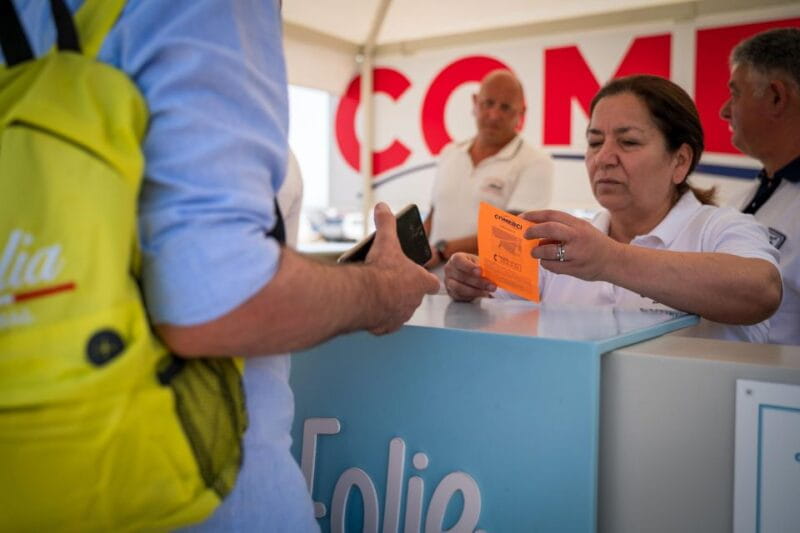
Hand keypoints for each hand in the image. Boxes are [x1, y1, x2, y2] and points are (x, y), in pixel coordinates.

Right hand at [364, 203, 439, 333]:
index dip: (424, 279)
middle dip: (403, 290)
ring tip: (376, 294)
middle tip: (389, 281)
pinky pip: (384, 322)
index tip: (417, 276)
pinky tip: (369, 308)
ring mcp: (401, 316)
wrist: (365, 296)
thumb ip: (386, 223)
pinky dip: (378, 317)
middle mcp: (414, 302)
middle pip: (414, 297)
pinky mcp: (386, 326)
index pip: (431, 283)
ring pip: (399, 310)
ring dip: (391, 304)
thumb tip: (383, 207)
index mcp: (420, 282)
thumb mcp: (385, 241)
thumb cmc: (381, 271)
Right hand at [443, 252, 496, 301]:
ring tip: (488, 291)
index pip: (459, 261)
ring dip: (476, 291)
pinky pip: (461, 296)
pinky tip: (483, 294)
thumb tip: (495, 270)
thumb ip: (483, 265)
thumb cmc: (475, 266)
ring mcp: (448, 282)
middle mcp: (449, 270)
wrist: (469, 275)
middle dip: (478, 282)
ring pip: (460, 288)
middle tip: (492, 285)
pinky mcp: (452, 293)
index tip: (480, 271)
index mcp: (455, 259)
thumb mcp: (479, 262)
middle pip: (461, 277)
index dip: (469, 267)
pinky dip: (473, 296)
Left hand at [521, 209, 618, 280]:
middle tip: (525, 235)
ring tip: (534, 252)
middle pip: (550, 228)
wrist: (614, 261)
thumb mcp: (582, 229)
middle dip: (533, 231)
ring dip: (537, 252)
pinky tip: (547, 262)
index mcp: (578, 224)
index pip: (552, 215)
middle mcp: (577, 236)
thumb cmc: (594, 244)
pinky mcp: (575, 268)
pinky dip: (546, 264)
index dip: (534, 215)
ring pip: (548, 251)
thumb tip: (535, 230)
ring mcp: (576, 253)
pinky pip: (552, 266)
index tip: (522, 217)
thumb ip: (563, 228)